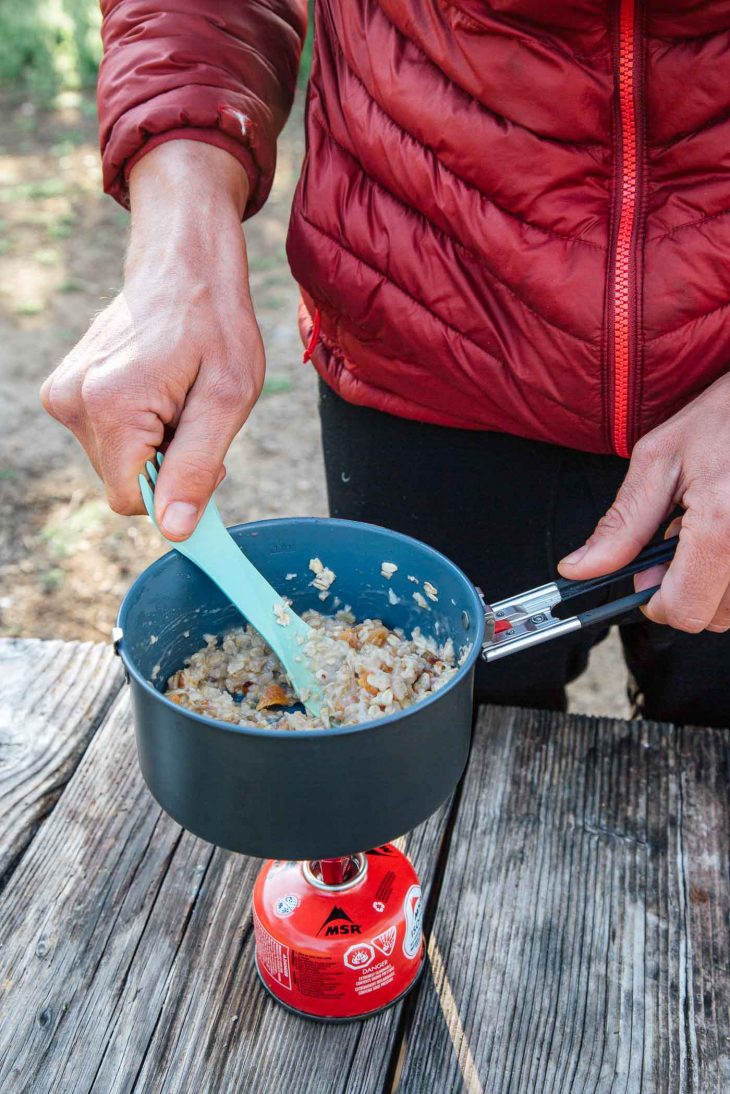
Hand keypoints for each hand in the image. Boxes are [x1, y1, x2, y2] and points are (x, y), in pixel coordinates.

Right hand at [41, 140, 263, 539]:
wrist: (183, 264)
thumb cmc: (215, 324)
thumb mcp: (227, 399)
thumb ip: (196, 468)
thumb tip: (175, 529)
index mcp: (110, 406)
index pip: (132, 500)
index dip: (175, 490)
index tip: (206, 457)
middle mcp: (72, 401)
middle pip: (122, 481)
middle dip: (165, 463)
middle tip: (196, 416)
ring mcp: (62, 394)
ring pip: (116, 461)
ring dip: (154, 443)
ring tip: (177, 395)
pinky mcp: (64, 390)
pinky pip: (106, 438)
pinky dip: (138, 427)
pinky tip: (157, 387)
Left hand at [558, 373, 729, 632]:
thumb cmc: (727, 416)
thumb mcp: (660, 460)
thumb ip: (621, 524)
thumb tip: (579, 569)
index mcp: (722, 525)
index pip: (684, 611)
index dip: (657, 601)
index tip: (650, 577)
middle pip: (716, 619)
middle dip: (690, 590)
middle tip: (682, 542)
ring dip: (717, 579)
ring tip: (709, 529)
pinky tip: (728, 529)